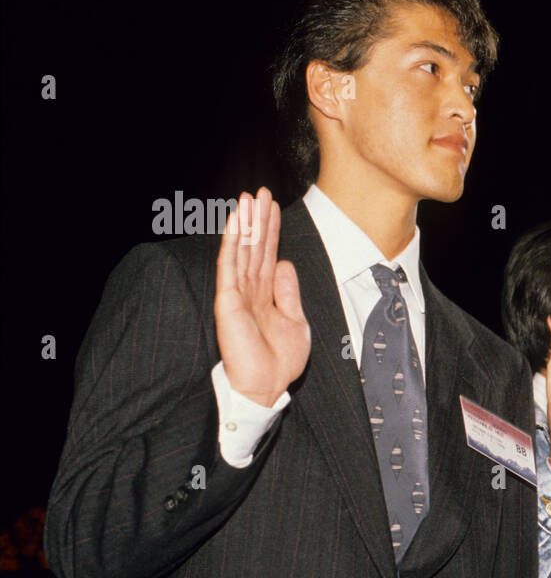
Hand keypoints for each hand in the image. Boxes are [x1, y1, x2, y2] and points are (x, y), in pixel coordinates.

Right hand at [215, 189, 310, 406]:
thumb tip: (285, 263)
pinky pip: (229, 265)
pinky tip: (236, 222)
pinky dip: (233, 242)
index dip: (271, 230)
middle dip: (258, 219)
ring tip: (248, 197)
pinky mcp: (227, 300)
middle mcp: (250, 290)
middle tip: (261, 191)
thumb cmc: (280, 361)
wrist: (267, 385)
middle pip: (254, 247)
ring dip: (245, 223)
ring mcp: (237, 294)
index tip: (273, 206)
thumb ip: (288, 292)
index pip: (268, 255)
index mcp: (266, 294)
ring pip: (242, 250)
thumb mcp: (295, 320)